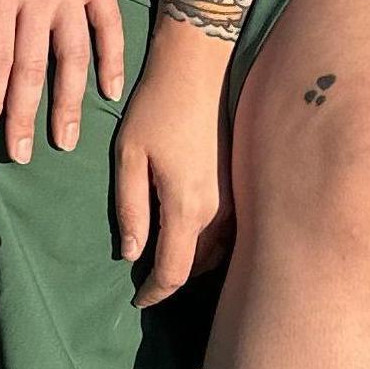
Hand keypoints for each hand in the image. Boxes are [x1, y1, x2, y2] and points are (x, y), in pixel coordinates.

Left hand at [111, 34, 235, 305]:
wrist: (199, 65)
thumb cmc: (158, 106)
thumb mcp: (129, 155)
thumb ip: (130, 209)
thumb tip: (132, 256)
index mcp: (187, 208)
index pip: (174, 272)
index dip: (154, 294)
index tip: (136, 302)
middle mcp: (218, 212)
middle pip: (197, 267)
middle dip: (172, 280)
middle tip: (146, 282)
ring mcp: (235, 198)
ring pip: (216, 251)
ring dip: (192, 262)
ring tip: (165, 259)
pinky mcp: (240, 183)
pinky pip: (227, 232)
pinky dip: (207, 244)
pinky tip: (189, 232)